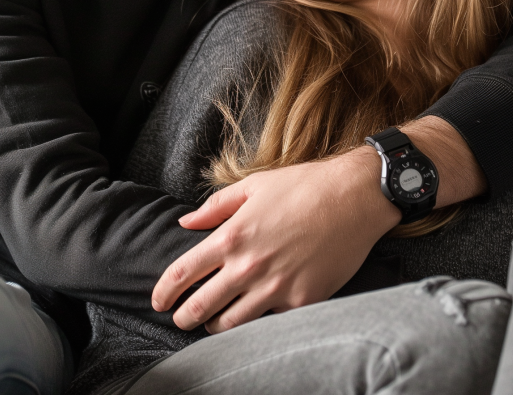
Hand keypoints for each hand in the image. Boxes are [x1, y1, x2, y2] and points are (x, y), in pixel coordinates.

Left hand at [151, 146, 400, 333]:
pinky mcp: (302, 301)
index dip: (164, 292)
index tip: (157, 301)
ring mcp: (275, 287)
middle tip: (180, 319)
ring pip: (231, 324)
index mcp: (232, 235)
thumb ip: (215, 207)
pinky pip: (270, 322)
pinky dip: (258, 322)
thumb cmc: (304, 185)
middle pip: (200, 306)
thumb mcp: (254, 185)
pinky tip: (254, 319)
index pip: (183, 272)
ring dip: (216, 326)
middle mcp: (248, 266)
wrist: (355, 197)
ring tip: (212, 323)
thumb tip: (185, 221)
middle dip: (184, 317)